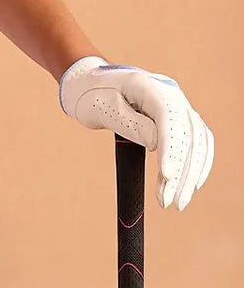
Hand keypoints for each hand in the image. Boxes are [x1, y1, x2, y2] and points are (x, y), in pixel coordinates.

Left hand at [58, 55, 213, 210]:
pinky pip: (197, 141)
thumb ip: (131, 125)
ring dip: (192, 173)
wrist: (90, 84)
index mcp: (149, 86)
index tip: (166, 177)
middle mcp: (171, 93)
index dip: (171, 149)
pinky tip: (191, 185)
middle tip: (172, 203)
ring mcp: (177, 105)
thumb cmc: (92, 96)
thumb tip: (158, 145)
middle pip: (188, 134)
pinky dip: (197, 163)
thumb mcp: (104, 110)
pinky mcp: (178, 119)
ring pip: (197, 140)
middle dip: (184, 171)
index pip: (168, 119)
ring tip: (179, 202)